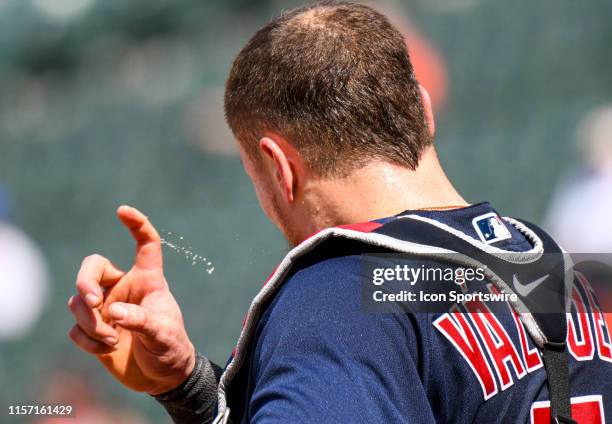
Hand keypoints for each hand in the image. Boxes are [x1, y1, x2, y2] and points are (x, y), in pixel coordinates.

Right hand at [68, 205, 194, 394]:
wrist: (162, 377)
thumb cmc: (171, 348)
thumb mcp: (163, 335)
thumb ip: (141, 320)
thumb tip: (112, 310)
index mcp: (148, 280)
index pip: (145, 245)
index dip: (137, 225)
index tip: (122, 211)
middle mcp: (123, 289)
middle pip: (92, 267)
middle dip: (85, 282)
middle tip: (93, 301)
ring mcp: (106, 308)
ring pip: (78, 301)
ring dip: (91, 321)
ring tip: (113, 339)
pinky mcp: (93, 330)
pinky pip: (75, 328)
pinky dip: (87, 340)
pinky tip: (106, 349)